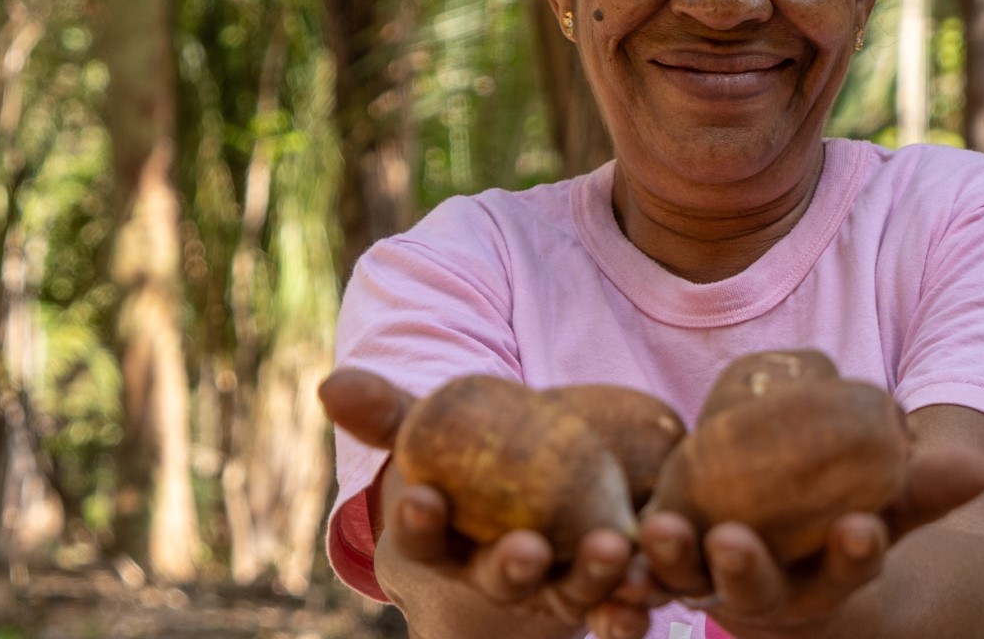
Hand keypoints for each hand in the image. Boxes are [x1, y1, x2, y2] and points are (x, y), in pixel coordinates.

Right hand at [319, 368, 653, 637]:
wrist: (536, 495)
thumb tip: (330, 383)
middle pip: (505, 578)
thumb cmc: (473, 462)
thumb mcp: (433, 432)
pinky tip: (653, 586)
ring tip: (612, 552)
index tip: (422, 497)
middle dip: (514, 567)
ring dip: (593, 580)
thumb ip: (390, 413)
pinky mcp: (613, 587)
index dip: (420, 523)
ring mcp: (560, 587)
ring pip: (574, 594)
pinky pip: (626, 602)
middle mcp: (503, 576)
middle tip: (528, 546)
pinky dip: (638, 601)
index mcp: (450, 543)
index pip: (425, 539)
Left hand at [635, 443, 983, 637]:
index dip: (854, 552)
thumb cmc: (842, 522)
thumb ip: (922, 488)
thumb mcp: (885, 507)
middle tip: (732, 541)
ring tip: (660, 532)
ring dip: (672, 563)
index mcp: (830, 580)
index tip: (861, 531)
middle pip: (758, 591)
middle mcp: (771, 598)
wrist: (788, 559)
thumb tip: (979, 467)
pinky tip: (612, 549)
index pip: (847, 567)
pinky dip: (628, 569)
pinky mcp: (671, 572)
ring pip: (691, 585)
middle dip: (745, 570)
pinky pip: (646, 575)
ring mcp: (715, 589)